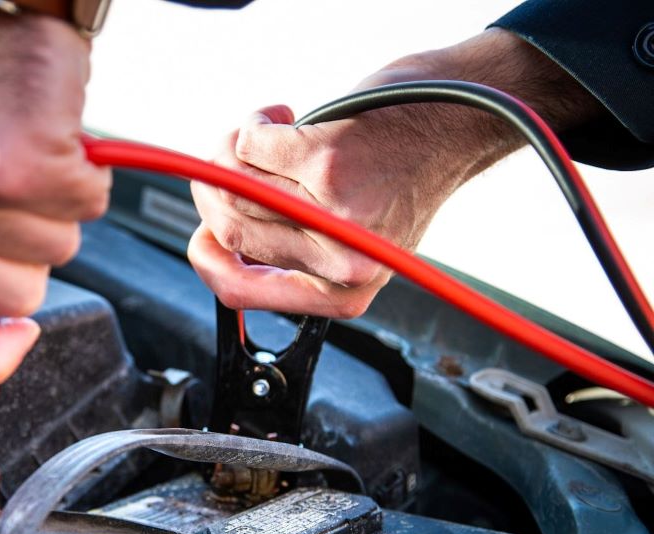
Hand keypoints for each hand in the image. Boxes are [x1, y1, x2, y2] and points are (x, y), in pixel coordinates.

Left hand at [0, 6, 109, 385]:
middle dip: (32, 251)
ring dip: (59, 207)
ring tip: (25, 153)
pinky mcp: (17, 165)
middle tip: (11, 190)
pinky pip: (86, 207)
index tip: (14, 338)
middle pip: (15, 300)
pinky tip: (49, 134)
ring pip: (57, 256)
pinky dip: (85, 173)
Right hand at [188, 28, 600, 317]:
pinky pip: (251, 145)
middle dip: (216, 186)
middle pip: (227, 230)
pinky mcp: (329, 167)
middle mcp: (338, 264)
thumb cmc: (398, 177)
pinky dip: (258, 123)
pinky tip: (283, 116)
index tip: (205, 232)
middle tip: (234, 159)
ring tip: (264, 133)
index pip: (236, 290)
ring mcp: (332, 217)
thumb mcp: (352, 243)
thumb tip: (210, 241)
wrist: (452, 122)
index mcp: (340, 292)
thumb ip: (290, 254)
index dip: (207, 257)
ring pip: (233, 186)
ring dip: (234, 149)